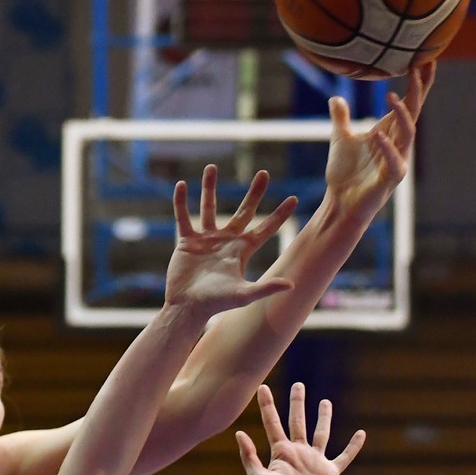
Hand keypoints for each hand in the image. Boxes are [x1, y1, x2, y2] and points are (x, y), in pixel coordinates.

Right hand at [165, 165, 297, 315]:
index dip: (280, 214)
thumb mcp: (244, 295)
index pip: (266, 228)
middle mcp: (227, 240)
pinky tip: (181, 186)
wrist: (188, 307)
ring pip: (209, 207)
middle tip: (264, 173)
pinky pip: (183, 217)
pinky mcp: (186, 241)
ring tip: (211, 167)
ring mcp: (206, 239)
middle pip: (244, 211)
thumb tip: (292, 285)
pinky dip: (181, 202)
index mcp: (242, 250)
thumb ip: (266, 288)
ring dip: (210, 187)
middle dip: (255, 192)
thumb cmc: (216, 303)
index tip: (294, 198)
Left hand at [236, 383, 363, 474]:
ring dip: (323, 417)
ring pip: (321, 433)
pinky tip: (361, 434)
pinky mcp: (329, 472)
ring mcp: (314, 461)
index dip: (267, 405)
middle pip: (297, 421)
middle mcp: (298, 453)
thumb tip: (239, 433)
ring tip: (325, 401)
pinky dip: (353, 446)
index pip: (273, 422)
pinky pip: (344, 456)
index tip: (262, 387)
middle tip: (299, 384)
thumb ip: (249, 456)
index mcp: (280, 452)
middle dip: (297, 403)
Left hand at [323, 61, 435, 218]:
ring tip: (392, 96)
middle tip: (419, 66)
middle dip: (418, 89)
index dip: (417, 83)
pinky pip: (395, 162)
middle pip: (414, 112)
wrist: (340, 203)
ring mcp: (397, 161)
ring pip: (408, 134)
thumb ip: (341, 118)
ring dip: (402, 115)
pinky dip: (387, 148)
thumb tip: (336, 97)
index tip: (423, 59)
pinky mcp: (390, 180)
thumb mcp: (340, 139)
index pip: (409, 103)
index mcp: (389, 132)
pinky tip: (378, 135)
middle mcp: (398, 144)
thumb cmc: (345, 173)